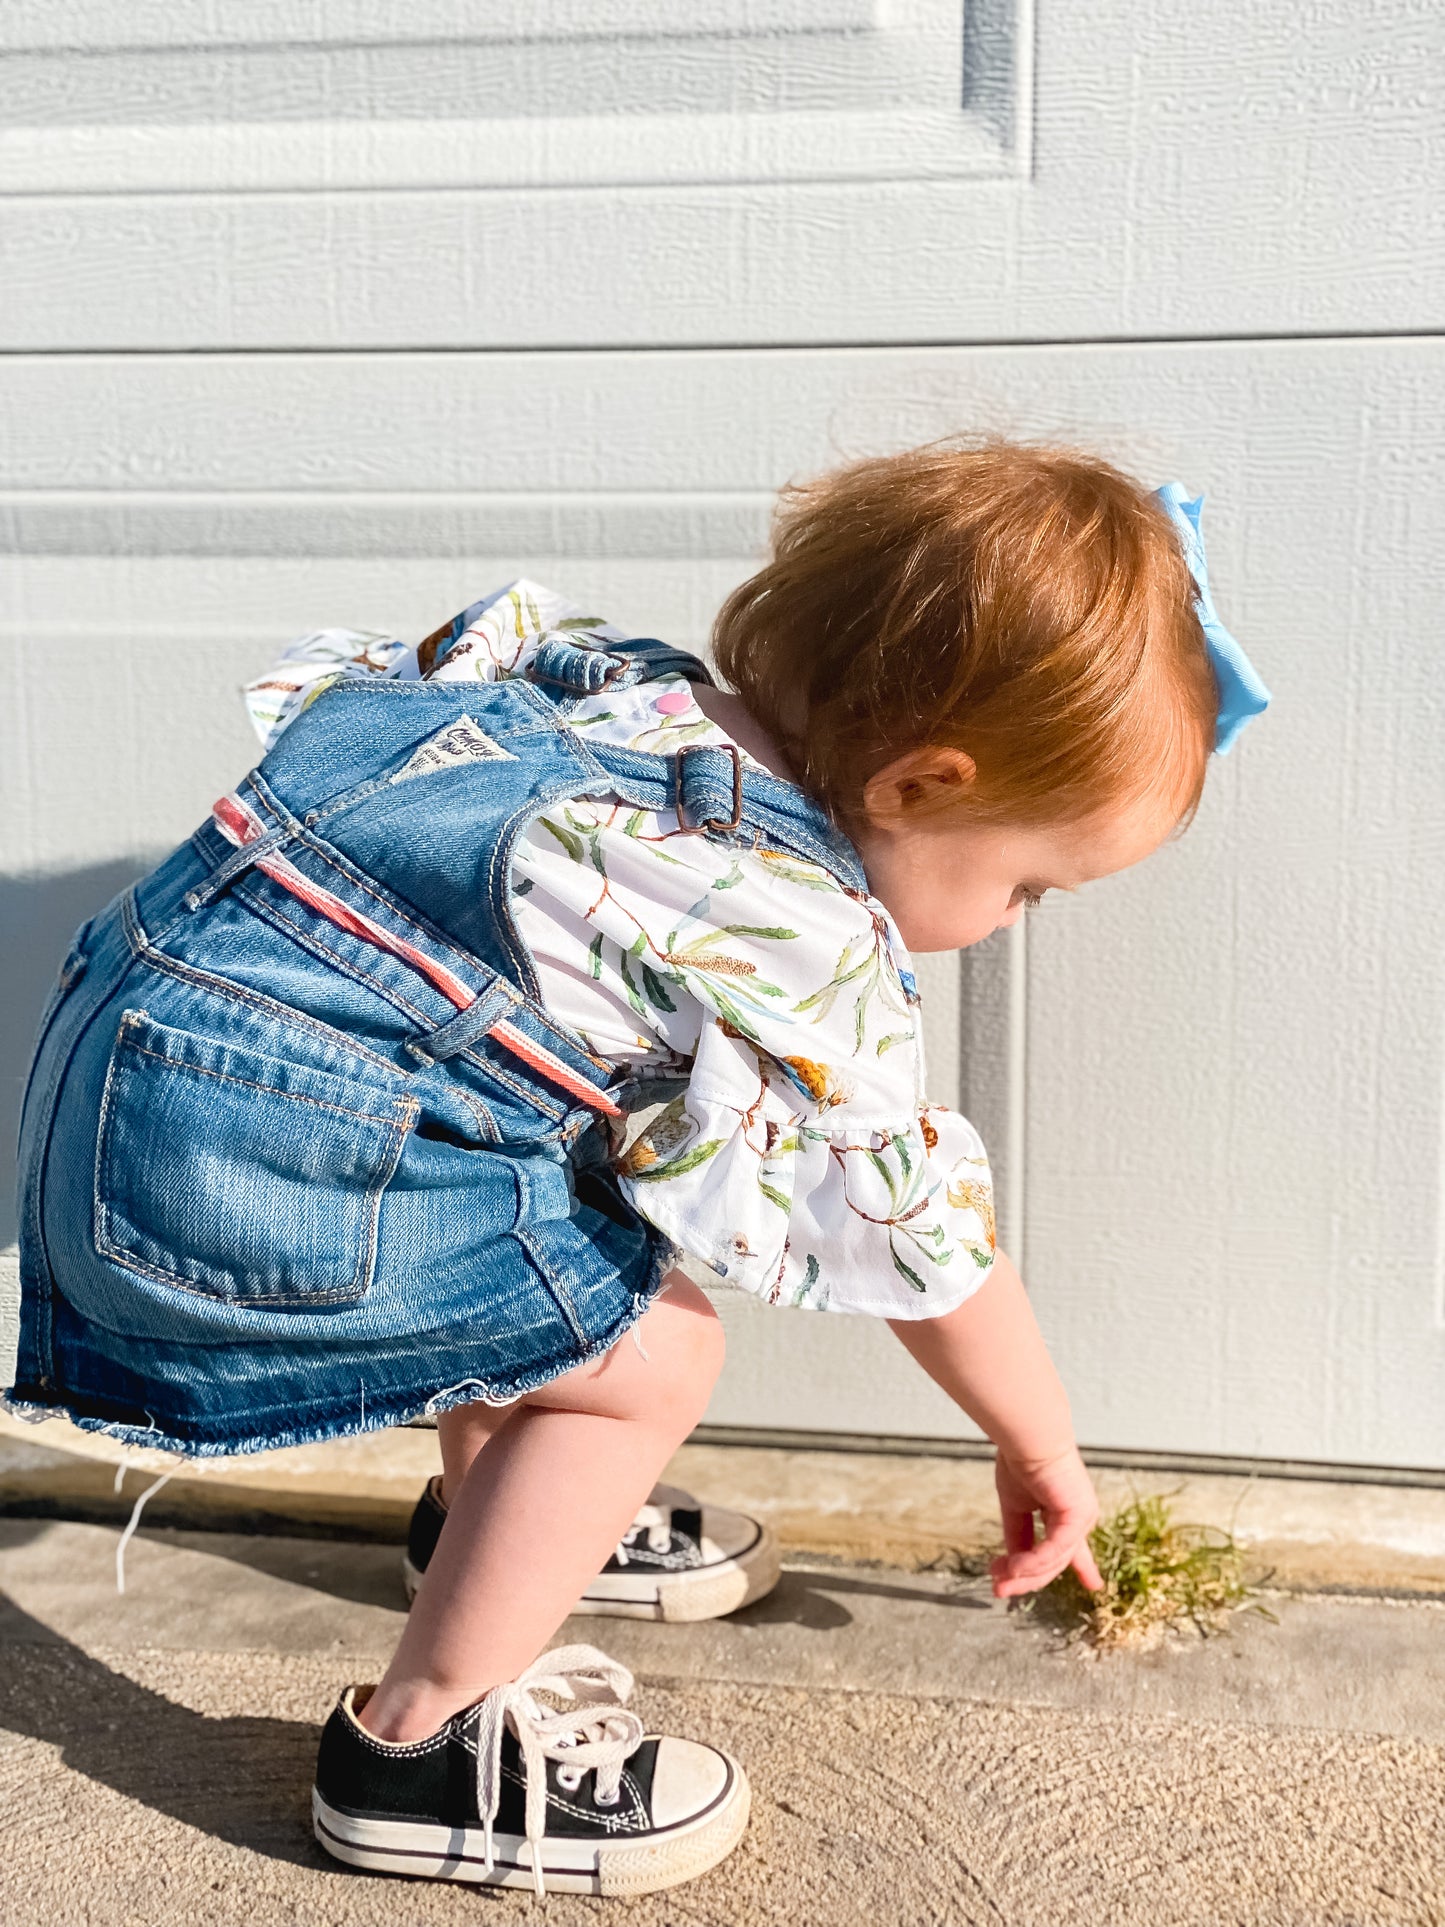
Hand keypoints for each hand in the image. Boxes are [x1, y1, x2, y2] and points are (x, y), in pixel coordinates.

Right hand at [991, 1443, 1102, 1597]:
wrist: (1027, 1437)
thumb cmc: (1021, 1460)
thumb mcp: (1015, 1505)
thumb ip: (1018, 1535)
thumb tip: (1011, 1565)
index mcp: (1067, 1512)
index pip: (1074, 1546)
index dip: (1084, 1567)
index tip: (1094, 1584)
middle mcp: (1079, 1517)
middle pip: (1054, 1562)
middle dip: (1025, 1579)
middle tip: (999, 1590)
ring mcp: (1081, 1519)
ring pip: (1052, 1562)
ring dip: (1022, 1574)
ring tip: (998, 1581)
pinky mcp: (1077, 1517)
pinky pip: (1052, 1551)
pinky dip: (1030, 1562)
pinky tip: (1011, 1568)